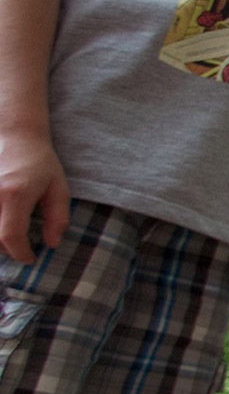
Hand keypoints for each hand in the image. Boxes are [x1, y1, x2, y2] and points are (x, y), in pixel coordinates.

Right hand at [0, 126, 68, 262]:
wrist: (14, 136)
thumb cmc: (39, 163)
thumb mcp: (58, 188)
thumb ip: (58, 218)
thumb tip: (52, 244)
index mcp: (15, 194)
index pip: (10, 236)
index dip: (20, 253)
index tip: (31, 257)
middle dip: (7, 249)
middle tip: (21, 245)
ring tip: (8, 235)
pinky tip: (1, 224)